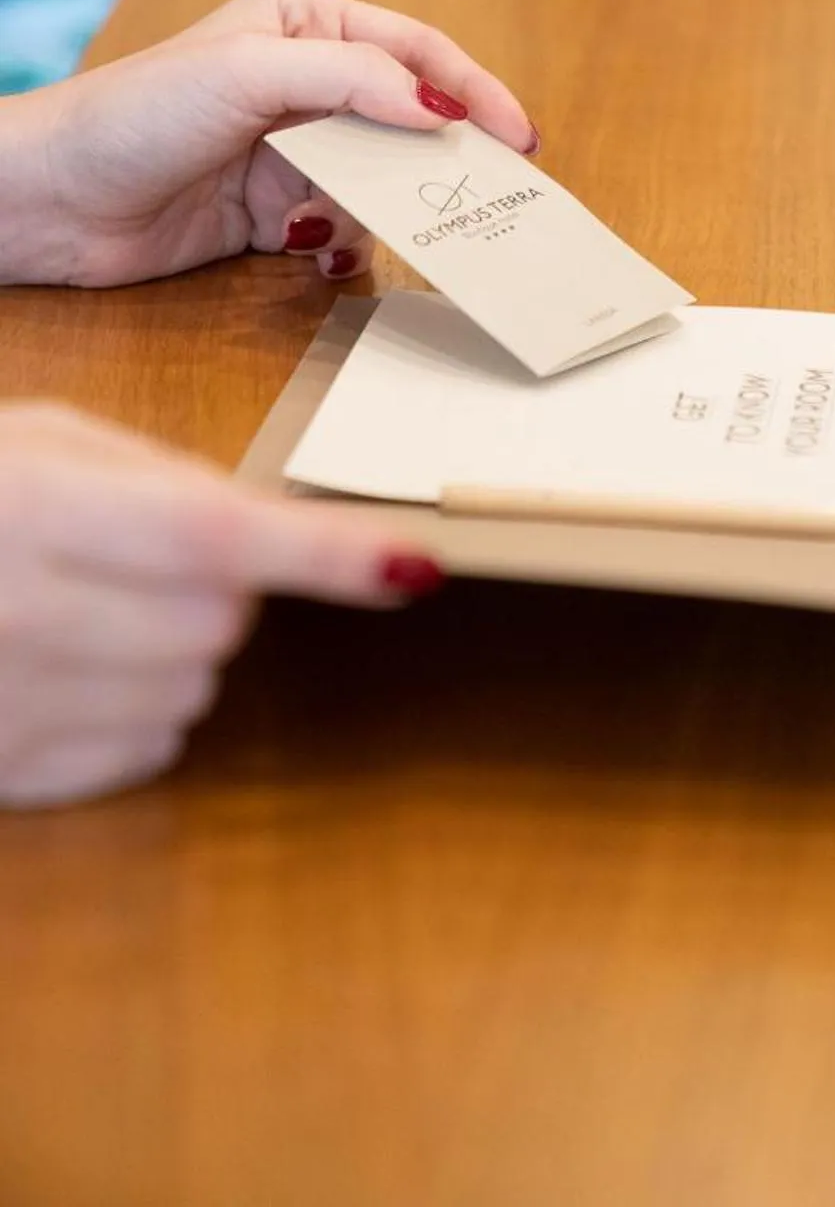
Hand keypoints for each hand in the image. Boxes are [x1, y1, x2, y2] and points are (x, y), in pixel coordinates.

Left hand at [0, 0, 537, 287]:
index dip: (473, 92)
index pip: (416, 53)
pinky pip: (339, 229)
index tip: (517, 138)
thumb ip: (355, 82)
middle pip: (407, 121)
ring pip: (378, 182)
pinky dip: (340, 246)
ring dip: (377, 209)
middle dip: (440, 161)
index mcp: (304, 25)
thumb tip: (439, 111)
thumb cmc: (134, 114)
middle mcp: (304, 83)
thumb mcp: (251, 73)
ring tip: (359, 226)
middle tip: (487, 198)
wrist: (51, 202)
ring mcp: (289, 151)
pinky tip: (313, 253)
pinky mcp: (272, 213)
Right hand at [0, 404, 440, 809]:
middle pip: (221, 622)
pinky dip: (138, 708)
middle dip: (219, 587)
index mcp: (37, 513)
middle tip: (140, 557)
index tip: (411, 564)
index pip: (214, 537)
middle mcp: (23, 618)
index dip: (321, 554)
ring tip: (91, 607)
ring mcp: (12, 707)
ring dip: (178, 648)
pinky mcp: (10, 772)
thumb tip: (265, 529)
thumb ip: (157, 478)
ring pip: (194, 689)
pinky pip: (147, 749)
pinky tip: (68, 666)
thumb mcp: (43, 443)